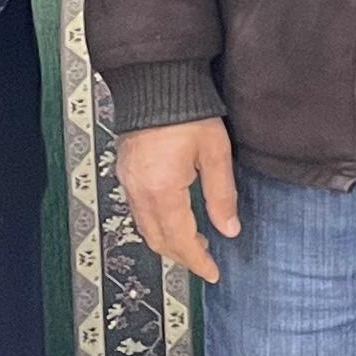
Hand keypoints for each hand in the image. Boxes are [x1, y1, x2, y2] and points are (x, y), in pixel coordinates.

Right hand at [117, 117, 240, 284]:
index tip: (212, 273)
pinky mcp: (126, 172)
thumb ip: (222, 194)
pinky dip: (156, 225)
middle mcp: (140, 191)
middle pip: (158, 239)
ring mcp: (129, 182)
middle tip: (205, 262)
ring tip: (195, 244)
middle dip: (182, 256)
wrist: (156, 82)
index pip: (180, 240)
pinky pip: (138, 211)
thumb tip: (229, 229)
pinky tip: (174, 220)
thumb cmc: (188, 111)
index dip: (198, 261)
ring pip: (146, 228)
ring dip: (168, 242)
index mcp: (163, 190)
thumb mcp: (215, 153)